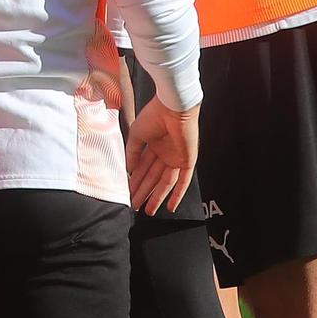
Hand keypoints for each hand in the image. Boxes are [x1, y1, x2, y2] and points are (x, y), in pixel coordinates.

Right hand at [125, 99, 199, 214]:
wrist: (172, 107)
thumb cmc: (154, 116)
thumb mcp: (136, 135)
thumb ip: (133, 153)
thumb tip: (130, 170)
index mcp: (153, 145)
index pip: (143, 167)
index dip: (136, 181)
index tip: (129, 192)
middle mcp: (165, 153)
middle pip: (153, 177)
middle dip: (144, 192)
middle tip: (135, 205)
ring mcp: (176, 158)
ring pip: (165, 182)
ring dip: (156, 196)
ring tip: (147, 210)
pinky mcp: (186, 161)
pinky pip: (183, 181)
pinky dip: (177, 194)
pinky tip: (170, 206)